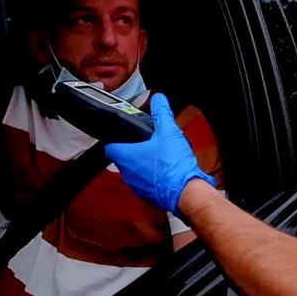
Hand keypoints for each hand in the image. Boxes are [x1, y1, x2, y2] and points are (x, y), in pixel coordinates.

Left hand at [105, 94, 216, 212]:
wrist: (186, 191)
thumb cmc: (173, 165)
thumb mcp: (169, 132)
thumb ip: (162, 113)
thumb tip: (158, 98)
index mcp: (126, 156)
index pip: (110, 147)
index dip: (116, 140)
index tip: (124, 137)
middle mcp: (127, 173)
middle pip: (122, 159)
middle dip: (133, 152)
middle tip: (146, 145)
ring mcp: (137, 186)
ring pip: (134, 173)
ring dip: (142, 166)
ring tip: (158, 157)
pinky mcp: (147, 196)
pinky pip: (145, 184)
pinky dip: (152, 178)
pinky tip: (165, 172)